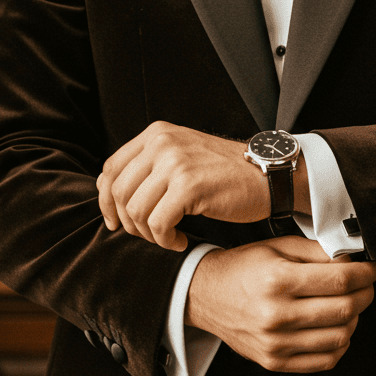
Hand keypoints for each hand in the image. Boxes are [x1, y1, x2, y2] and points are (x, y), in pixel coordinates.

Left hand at [97, 121, 309, 250]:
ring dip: (149, 235)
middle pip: (119, 193)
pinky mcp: (189, 186)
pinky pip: (158, 224)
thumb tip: (114, 196)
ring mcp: (175, 163)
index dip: (106, 202)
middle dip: (128, 223)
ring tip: (168, 238)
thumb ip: (151, 167)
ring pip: (136, 211)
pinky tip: (181, 241)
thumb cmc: (227, 174)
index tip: (116, 222)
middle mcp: (161, 143)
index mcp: (156, 134)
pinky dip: (165, 241)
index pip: (110, 170)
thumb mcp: (183, 156)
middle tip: (149, 236)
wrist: (268, 175)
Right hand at [186, 237, 375, 373]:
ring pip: (340, 336)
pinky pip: (325, 360)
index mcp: (278, 280)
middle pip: (345, 309)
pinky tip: (336, 328)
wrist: (205, 295)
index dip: (366, 274)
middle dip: (366, 294)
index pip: (341, 280)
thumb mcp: (278, 247)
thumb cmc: (241, 269)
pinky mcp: (274, 361)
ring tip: (349, 305)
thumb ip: (317, 252)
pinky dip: (340, 345)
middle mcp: (276, 314)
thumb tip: (352, 259)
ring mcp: (276, 342)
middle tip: (366, 285)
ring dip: (355, 319)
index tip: (371, 269)